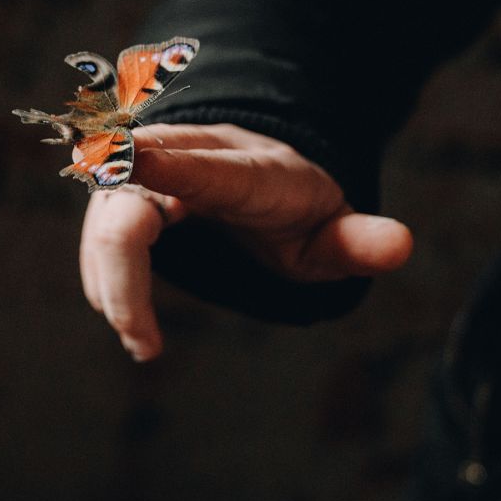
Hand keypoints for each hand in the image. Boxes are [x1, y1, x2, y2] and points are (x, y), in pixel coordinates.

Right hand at [78, 123, 413, 360]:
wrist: (253, 165)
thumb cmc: (293, 204)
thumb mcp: (330, 229)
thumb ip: (357, 240)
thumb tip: (402, 246)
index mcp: (248, 167)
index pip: (204, 166)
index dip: (166, 165)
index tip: (122, 162)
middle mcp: (189, 157)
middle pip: (133, 200)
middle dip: (124, 269)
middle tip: (143, 342)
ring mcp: (148, 170)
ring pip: (106, 219)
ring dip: (111, 286)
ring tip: (143, 343)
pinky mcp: (122, 192)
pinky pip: (99, 230)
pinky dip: (103, 277)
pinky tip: (129, 321)